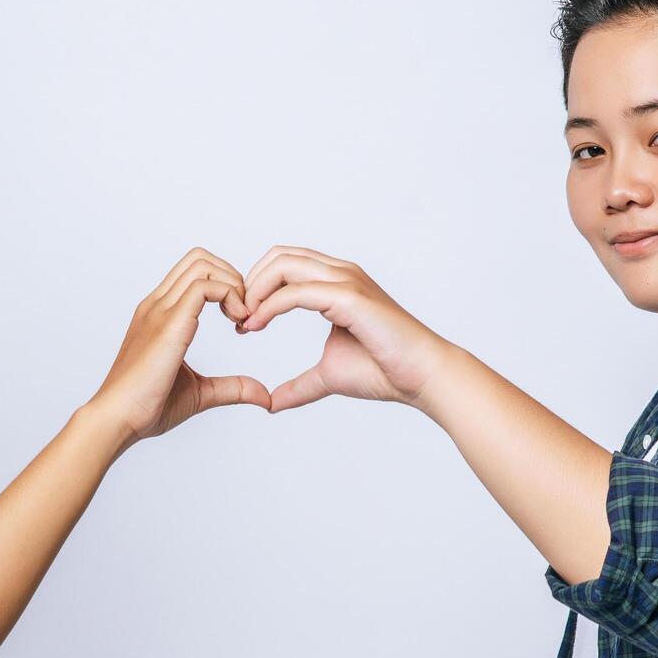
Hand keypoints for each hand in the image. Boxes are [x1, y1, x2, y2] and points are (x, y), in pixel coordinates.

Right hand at [84, 248, 270, 441]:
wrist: (117, 419)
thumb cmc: (147, 407)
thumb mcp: (200, 393)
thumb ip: (232, 388)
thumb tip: (264, 396)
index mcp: (160, 314)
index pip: (193, 272)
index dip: (225, 285)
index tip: (239, 320)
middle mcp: (157, 305)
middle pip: (199, 258)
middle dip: (232, 277)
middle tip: (245, 314)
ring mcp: (160, 310)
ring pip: (202, 264)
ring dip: (233, 284)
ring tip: (241, 319)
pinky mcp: (169, 324)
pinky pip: (204, 287)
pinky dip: (230, 296)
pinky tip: (238, 324)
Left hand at [235, 245, 456, 412]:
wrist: (421, 377)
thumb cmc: (385, 371)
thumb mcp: (327, 376)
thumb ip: (299, 385)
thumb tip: (271, 402)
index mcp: (335, 283)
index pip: (284, 264)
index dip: (256, 287)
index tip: (242, 322)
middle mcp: (340, 273)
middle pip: (278, 256)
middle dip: (249, 283)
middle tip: (236, 319)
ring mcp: (346, 281)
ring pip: (284, 265)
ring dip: (255, 290)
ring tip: (244, 322)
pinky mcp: (348, 297)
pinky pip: (296, 291)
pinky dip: (270, 306)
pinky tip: (257, 325)